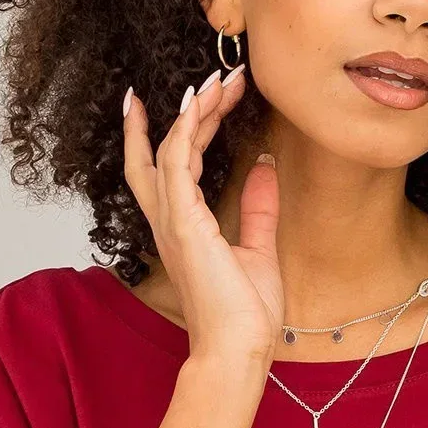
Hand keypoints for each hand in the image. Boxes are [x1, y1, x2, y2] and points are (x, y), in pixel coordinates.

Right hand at [121, 67, 282, 368]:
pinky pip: (176, 162)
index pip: (168, 168)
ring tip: (216, 81)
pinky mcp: (183, 223)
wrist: (238, 349)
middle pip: (162, 151)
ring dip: (192, 111)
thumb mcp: (259, 250)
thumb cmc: (244, 315)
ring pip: (170, 148)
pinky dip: (184, 129)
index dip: (173, 130)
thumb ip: (258, 208)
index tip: (191, 96)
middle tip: (214, 78)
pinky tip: (200, 104)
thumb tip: (265, 166)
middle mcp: (170, 221)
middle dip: (185, 112)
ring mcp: (172, 221)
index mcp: (184, 229)